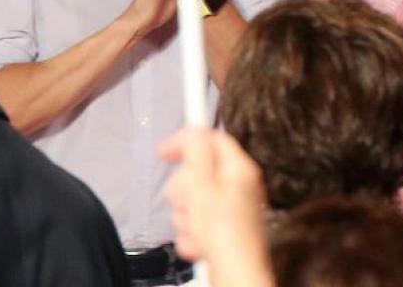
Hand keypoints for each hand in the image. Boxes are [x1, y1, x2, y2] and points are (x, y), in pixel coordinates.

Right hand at [160, 128, 273, 280]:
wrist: (234, 274)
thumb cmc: (224, 234)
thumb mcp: (204, 185)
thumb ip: (197, 153)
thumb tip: (193, 130)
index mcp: (239, 168)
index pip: (211, 138)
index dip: (186, 140)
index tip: (164, 150)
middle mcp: (237, 186)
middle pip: (195, 173)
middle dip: (183, 191)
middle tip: (189, 204)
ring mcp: (229, 209)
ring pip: (190, 202)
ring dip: (184, 218)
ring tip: (196, 230)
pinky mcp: (220, 231)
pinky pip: (193, 225)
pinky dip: (190, 236)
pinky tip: (198, 245)